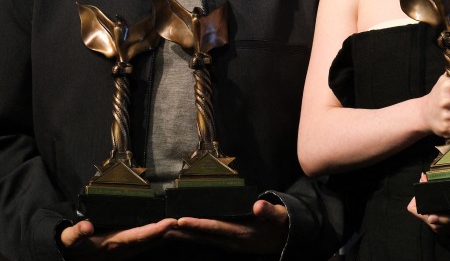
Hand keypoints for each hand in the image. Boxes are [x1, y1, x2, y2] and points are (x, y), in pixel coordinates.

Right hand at [60, 218, 178, 259]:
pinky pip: (149, 240)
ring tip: (188, 223)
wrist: (72, 257)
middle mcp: (124, 248)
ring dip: (170, 233)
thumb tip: (85, 227)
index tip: (170, 223)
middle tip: (189, 221)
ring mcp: (128, 249)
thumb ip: (76, 234)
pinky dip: (162, 234)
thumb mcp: (70, 240)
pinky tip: (174, 229)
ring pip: (153, 241)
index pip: (138, 236)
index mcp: (113, 244)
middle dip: (170, 231)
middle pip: (152, 239)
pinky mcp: (129, 247)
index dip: (154, 230)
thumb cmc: (73, 246)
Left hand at [165, 199, 288, 253]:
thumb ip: (269, 212)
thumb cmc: (281, 224)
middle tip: (161, 228)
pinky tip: (184, 234)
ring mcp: (230, 244)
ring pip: (203, 240)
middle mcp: (232, 241)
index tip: (180, 221)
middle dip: (182, 233)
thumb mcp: (279, 217)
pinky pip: (208, 240)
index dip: (198, 224)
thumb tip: (258, 205)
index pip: (215, 228)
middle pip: (203, 237)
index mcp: (241, 233)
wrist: (287, 240)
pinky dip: (194, 237)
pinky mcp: (229, 243)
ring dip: (185, 237)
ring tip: (165, 232)